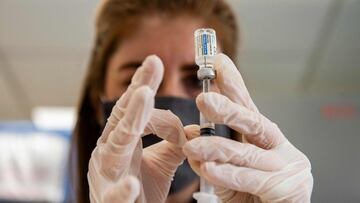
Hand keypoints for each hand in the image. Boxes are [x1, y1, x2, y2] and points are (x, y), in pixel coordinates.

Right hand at [88, 55, 196, 202]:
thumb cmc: (141, 192)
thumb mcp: (161, 164)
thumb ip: (174, 144)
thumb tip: (194, 127)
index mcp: (121, 141)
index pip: (132, 109)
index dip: (142, 85)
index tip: (155, 61)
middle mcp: (109, 154)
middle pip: (122, 120)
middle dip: (137, 96)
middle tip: (152, 69)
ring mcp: (107, 177)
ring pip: (115, 148)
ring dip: (130, 123)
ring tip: (144, 97)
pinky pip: (115, 195)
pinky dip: (123, 189)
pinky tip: (132, 183)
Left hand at [183, 54, 312, 202]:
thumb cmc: (252, 196)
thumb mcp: (229, 171)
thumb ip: (213, 153)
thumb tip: (190, 133)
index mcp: (264, 138)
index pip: (248, 107)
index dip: (233, 84)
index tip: (218, 62)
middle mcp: (279, 147)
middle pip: (253, 122)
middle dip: (229, 108)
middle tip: (204, 97)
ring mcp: (287, 166)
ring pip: (248, 152)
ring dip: (218, 147)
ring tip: (193, 146)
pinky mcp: (289, 189)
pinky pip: (251, 180)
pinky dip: (228, 174)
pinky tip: (209, 168)